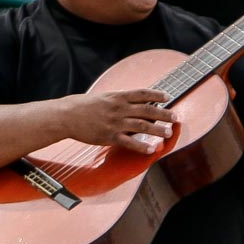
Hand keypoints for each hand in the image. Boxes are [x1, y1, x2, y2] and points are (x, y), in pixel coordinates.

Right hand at [59, 88, 176, 154]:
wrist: (67, 116)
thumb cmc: (83, 106)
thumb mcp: (102, 97)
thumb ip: (118, 100)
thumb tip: (132, 102)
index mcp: (118, 96)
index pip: (142, 94)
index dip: (157, 95)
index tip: (168, 97)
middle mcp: (119, 108)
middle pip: (147, 110)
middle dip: (163, 114)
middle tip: (176, 117)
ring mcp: (115, 123)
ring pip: (142, 126)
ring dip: (158, 130)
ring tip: (168, 133)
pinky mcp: (109, 136)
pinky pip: (129, 143)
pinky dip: (142, 146)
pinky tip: (152, 149)